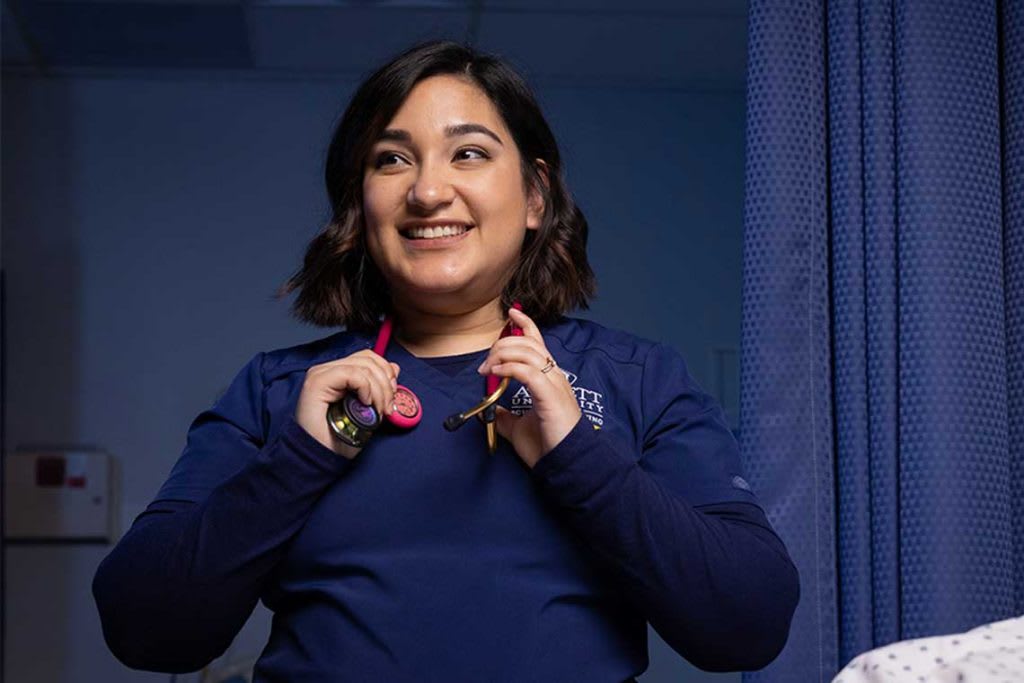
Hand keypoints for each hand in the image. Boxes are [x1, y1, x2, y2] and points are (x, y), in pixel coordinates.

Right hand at [295, 350, 399, 458]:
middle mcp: (328, 370)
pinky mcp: (317, 382)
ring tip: (379, 411)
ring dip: (379, 390)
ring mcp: (321, 374)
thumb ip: (378, 387)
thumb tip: (394, 367)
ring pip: (363, 366)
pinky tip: (365, 404)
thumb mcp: (368, 410)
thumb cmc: (339, 439)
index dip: (386, 373)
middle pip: (368, 359)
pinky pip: (352, 374)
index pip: (368, 358)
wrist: (320, 457)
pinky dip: (366, 388)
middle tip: (388, 408)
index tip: (392, 397)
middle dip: (386, 383)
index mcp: (338, 373)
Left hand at [477, 308, 581, 467]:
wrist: (565, 463)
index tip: (511, 313)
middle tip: (485, 364)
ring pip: (528, 351)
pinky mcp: (550, 395)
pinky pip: (528, 371)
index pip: (538, 342)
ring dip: (502, 354)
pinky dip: (510, 367)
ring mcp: (554, 384)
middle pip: (528, 343)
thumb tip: (491, 411)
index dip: (525, 324)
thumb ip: (506, 417)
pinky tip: (498, 373)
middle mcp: (554, 376)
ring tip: (487, 368)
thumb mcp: (518, 428)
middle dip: (502, 344)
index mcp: (550, 379)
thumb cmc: (548, 446)